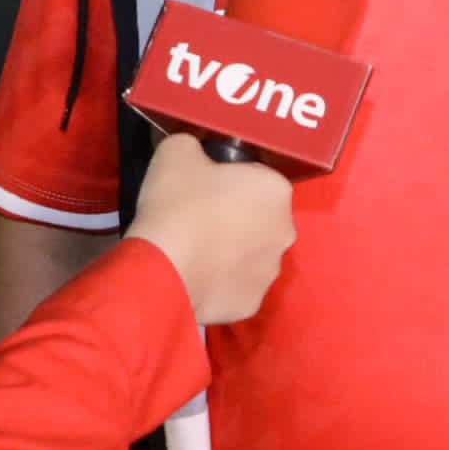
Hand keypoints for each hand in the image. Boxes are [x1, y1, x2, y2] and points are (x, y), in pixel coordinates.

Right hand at [123, 134, 297, 324]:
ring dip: (231, 250)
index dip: (230, 179)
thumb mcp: (178, 151)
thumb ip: (194, 145)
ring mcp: (270, 272)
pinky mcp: (251, 304)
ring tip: (194, 247)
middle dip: (237, 216)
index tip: (205, 185)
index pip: (258, 177)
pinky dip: (220, 281)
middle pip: (261, 218)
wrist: (163, 267)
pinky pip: (237, 285)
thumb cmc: (178, 205)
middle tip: (199, 215)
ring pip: (252, 254)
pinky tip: (195, 273)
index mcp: (276, 190)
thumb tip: (193, 151)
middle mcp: (285, 232)